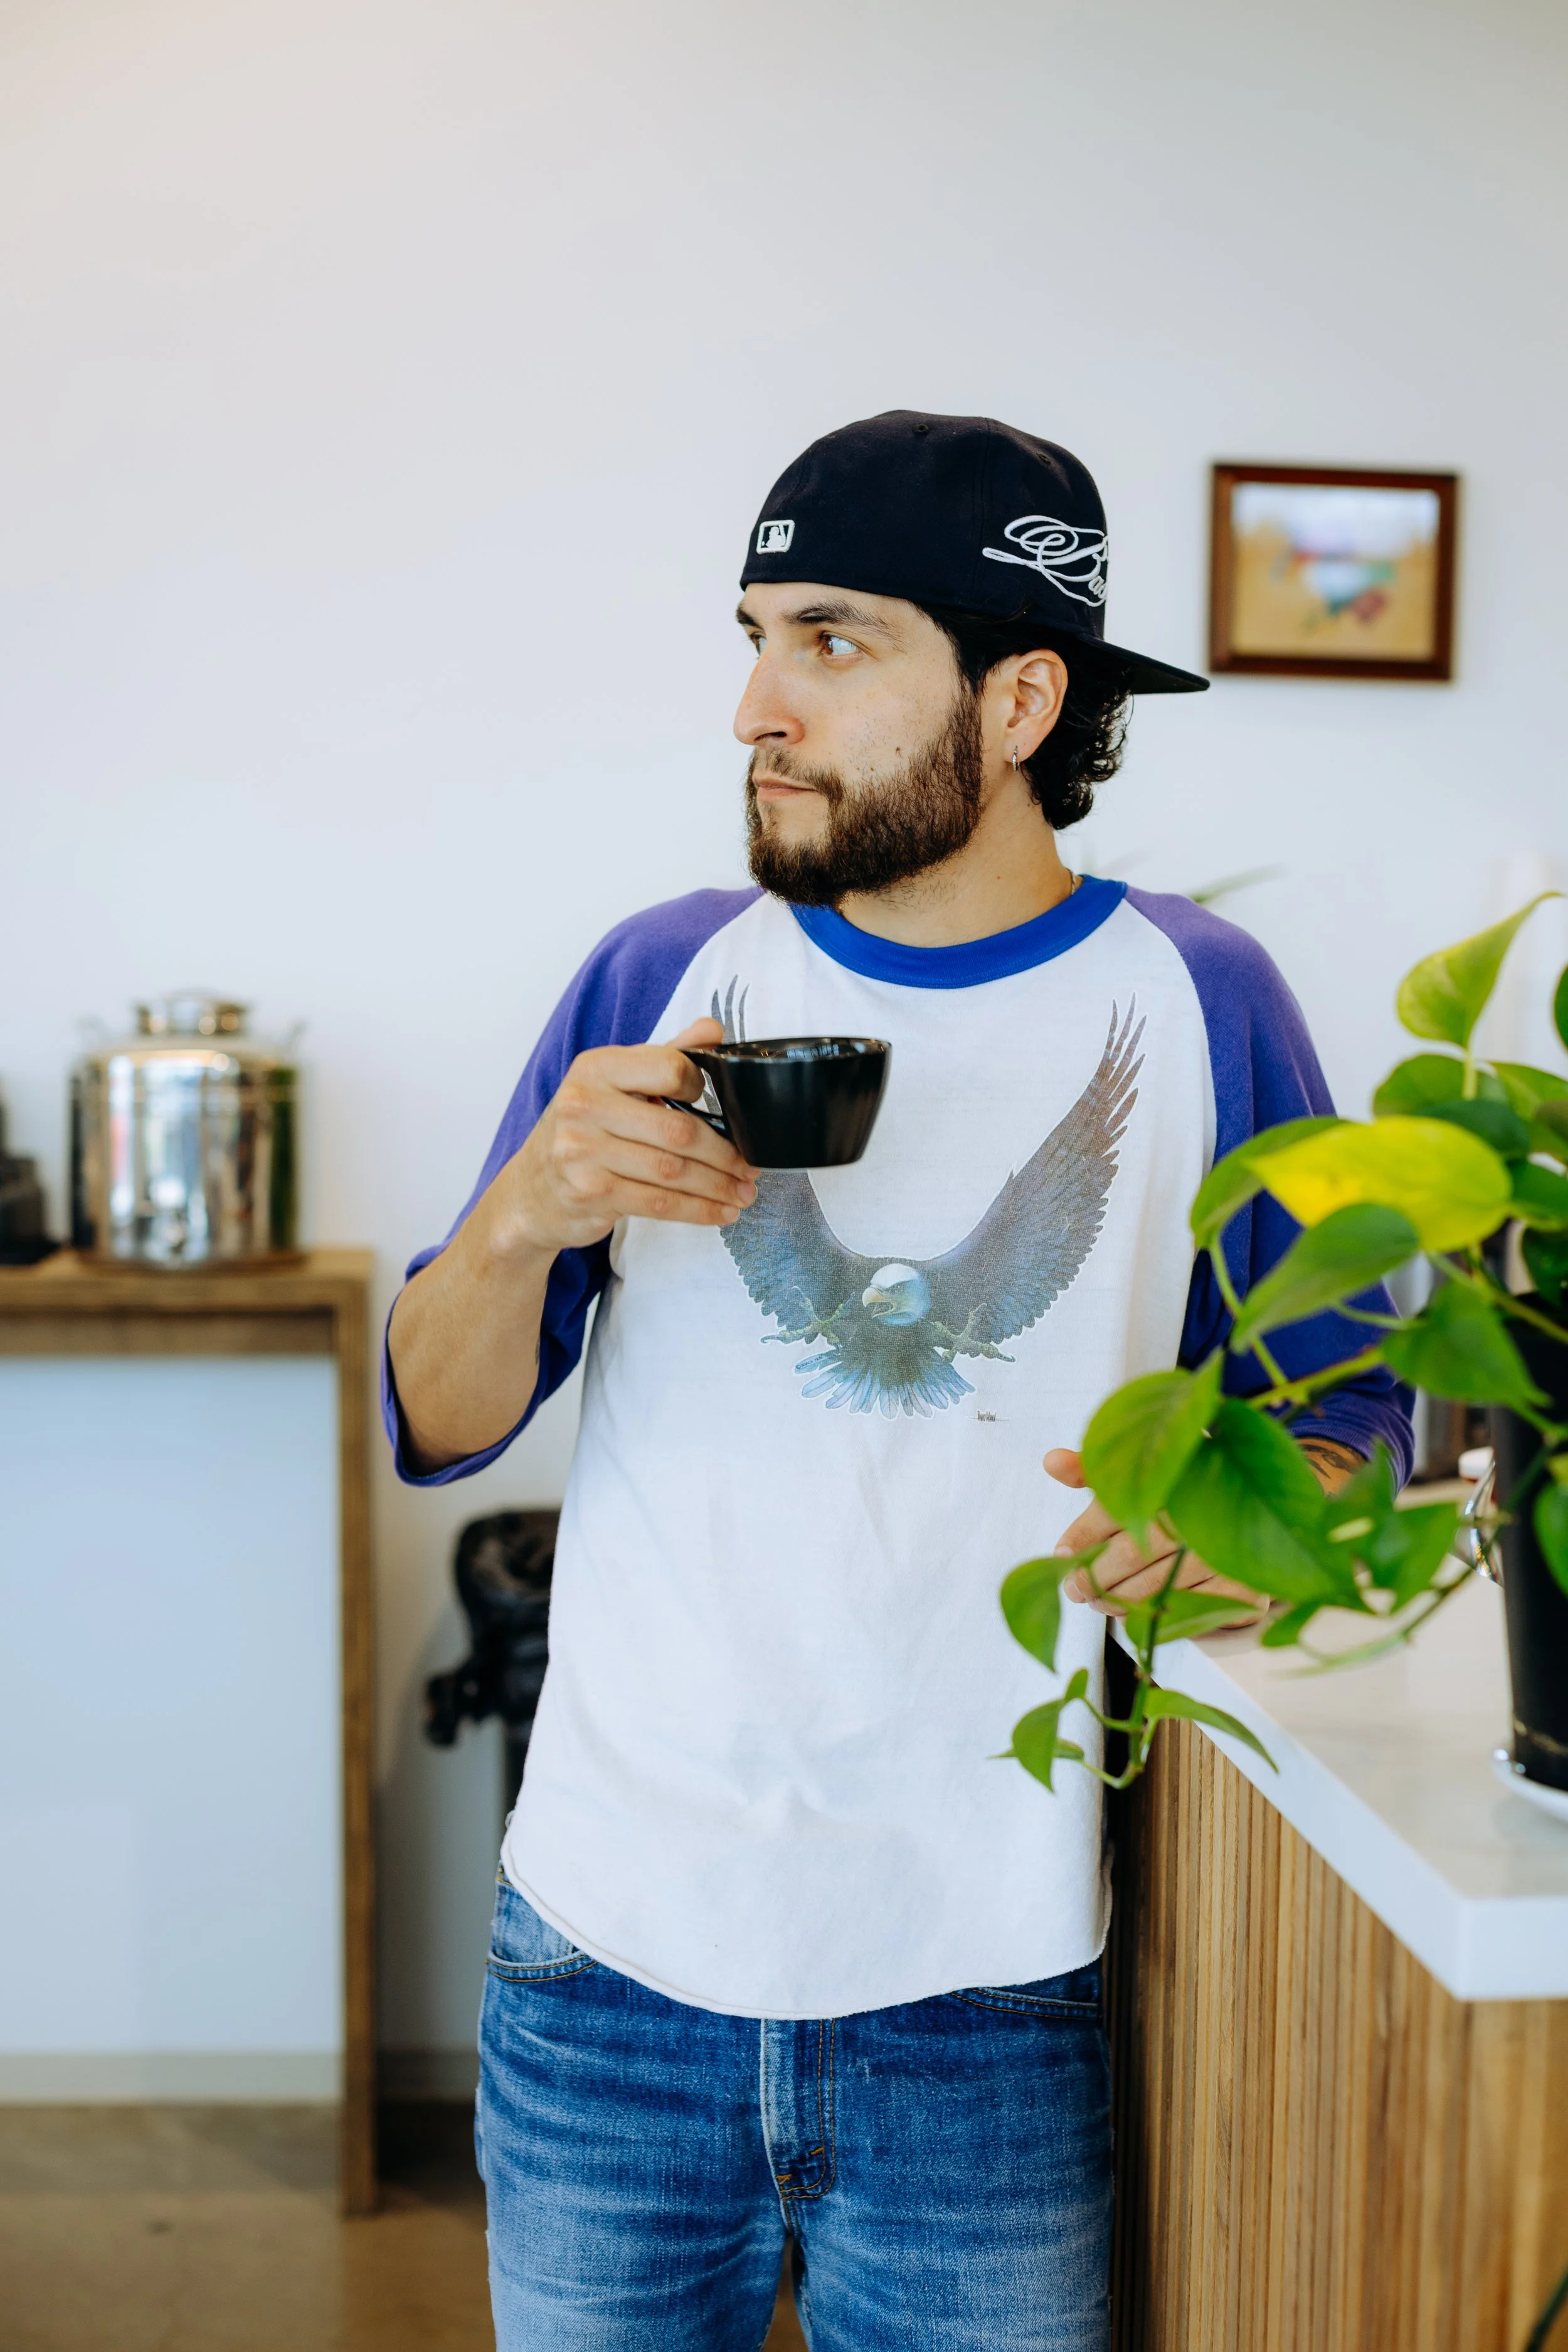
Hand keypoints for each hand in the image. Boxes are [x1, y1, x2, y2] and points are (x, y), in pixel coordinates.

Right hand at [479, 1018, 757, 1259]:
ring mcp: (582, 1150)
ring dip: (717, 1186)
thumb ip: (664, 1057)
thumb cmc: (583, 1133)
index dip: (704, 1087)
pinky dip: (697, 1210)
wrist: (529, 1192)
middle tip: (750, 1167)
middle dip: (724, 1154)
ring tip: (743, 1192)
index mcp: (596, 1068)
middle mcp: (584, 1104)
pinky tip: (720, 1212)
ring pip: (672, 1171)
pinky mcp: (589, 1192)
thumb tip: (713, 1030)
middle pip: (677, 1129)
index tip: (725, 1109)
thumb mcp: (614, 1086)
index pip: (668, 1067)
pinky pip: (658, 1202)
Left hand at [1043, 1447, 1260, 1616]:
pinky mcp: (1244, 1583)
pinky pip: (1191, 1610)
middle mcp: (1197, 1511)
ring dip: (1120, 1601)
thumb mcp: (1143, 1469)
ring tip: (1101, 1603)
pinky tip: (1144, 1614)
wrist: (1260, 1502)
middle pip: (1129, 1553)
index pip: (1112, 1509)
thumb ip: (1096, 1469)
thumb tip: (1050, 1461)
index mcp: (1169, 1477)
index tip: (1062, 1553)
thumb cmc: (1185, 1490)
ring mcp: (1223, 1550)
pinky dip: (1163, 1615)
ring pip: (1155, 1587)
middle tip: (1075, 1589)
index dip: (1081, 1536)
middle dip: (1094, 1577)